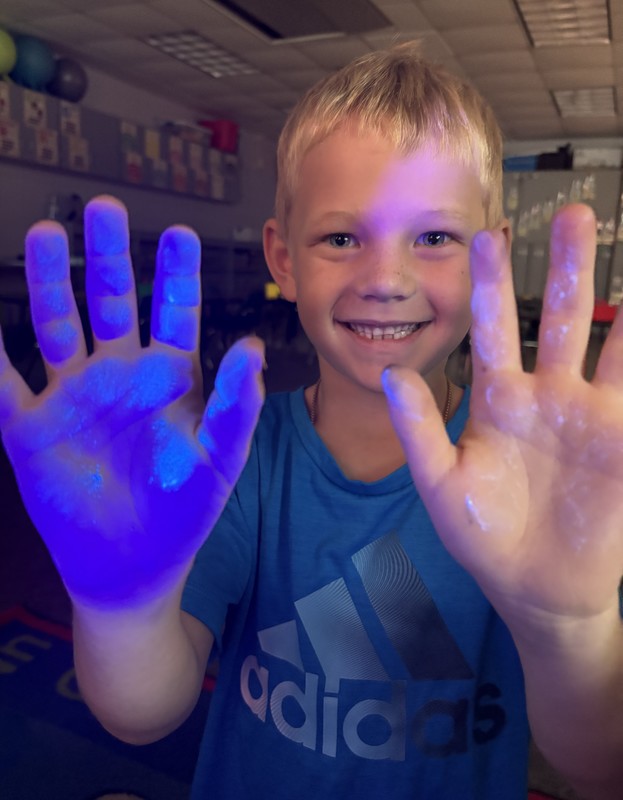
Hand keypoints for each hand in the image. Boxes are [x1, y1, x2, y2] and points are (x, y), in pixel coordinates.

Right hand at [0, 196, 263, 608]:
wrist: (132, 565)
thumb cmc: (185, 512)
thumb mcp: (219, 459)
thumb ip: (238, 404)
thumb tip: (253, 345)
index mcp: (169, 380)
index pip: (173, 313)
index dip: (176, 275)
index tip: (178, 234)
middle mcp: (118, 376)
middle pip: (109, 303)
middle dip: (107, 257)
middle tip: (104, 209)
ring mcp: (72, 397)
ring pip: (56, 325)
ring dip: (48, 282)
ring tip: (44, 234)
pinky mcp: (30, 428)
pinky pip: (1, 382)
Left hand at [383, 204, 622, 627]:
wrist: (534, 586)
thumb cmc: (481, 536)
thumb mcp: (441, 484)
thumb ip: (420, 429)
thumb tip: (391, 373)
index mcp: (496, 400)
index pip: (492, 331)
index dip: (490, 286)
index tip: (486, 236)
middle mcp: (544, 395)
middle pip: (558, 318)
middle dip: (568, 267)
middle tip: (574, 212)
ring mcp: (586, 414)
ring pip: (606, 342)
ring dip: (617, 298)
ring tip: (618, 242)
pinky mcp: (619, 439)